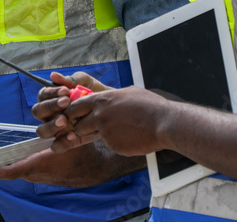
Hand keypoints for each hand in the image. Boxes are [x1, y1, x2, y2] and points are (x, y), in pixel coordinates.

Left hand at [0, 141, 143, 186]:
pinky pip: (26, 171)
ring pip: (18, 170)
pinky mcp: (44, 177)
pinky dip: (18, 165)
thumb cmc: (83, 152)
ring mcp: (40, 177)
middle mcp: (37, 173)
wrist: (96, 168)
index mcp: (40, 164)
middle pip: (11, 170)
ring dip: (8, 165)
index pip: (12, 170)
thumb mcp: (72, 138)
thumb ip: (62, 130)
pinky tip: (13, 159)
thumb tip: (59, 119)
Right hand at [31, 72, 109, 139]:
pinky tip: (73, 134)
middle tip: (66, 103)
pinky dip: (62, 142)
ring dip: (51, 125)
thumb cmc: (94, 92)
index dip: (51, 93)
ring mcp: (57, 128)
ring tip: (65, 120)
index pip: (42, 95)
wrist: (112, 107)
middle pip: (37, 112)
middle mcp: (50, 114)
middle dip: (50, 107)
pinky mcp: (68, 141)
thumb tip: (53, 76)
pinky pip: (57, 146)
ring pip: (42, 131)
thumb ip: (70, 80)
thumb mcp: (85, 82)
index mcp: (51, 98)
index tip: (65, 91)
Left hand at [43, 87, 170, 155]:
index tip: (73, 116)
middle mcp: (99, 116)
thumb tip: (108, 95)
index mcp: (101, 101)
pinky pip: (110, 144)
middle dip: (79, 126)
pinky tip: (131, 137)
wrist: (164, 123)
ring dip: (98, 135)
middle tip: (88, 127)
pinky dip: (117, 143)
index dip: (72, 112)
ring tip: (118, 130)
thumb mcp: (127, 92)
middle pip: (77, 124)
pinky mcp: (113, 145)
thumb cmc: (149, 106)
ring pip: (92, 136)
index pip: (75, 106)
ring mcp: (105, 132)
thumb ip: (112, 96)